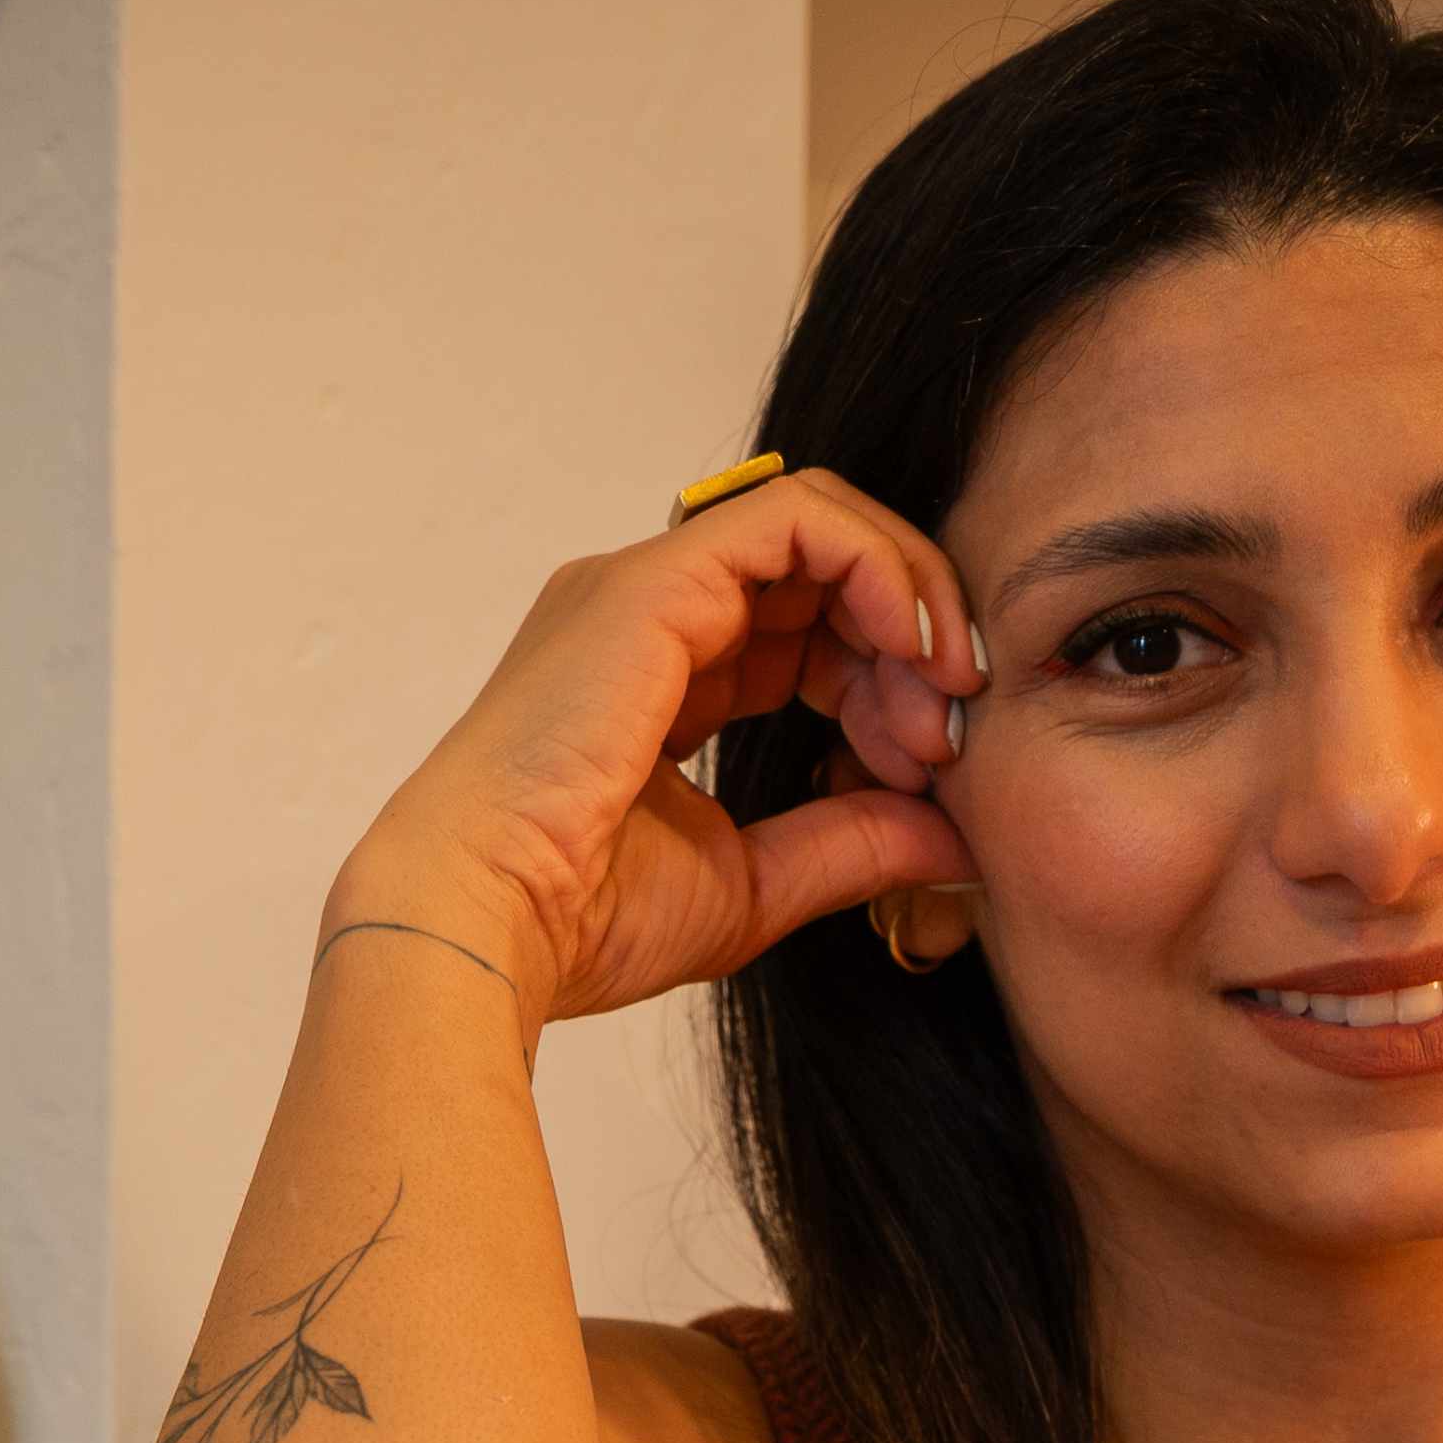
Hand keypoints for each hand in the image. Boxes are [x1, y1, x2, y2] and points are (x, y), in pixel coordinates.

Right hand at [326, 467, 981, 1029]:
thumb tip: (955, 839)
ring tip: (943, 692)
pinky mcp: (656, 582)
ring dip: (908, 596)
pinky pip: (797, 518)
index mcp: (662, 674)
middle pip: (824, 571)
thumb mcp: (755, 883)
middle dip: (912, 641)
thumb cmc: (580, 921)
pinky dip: (877, 563)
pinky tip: (914, 642)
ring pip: (820, 523)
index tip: (930, 771)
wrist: (487, 925)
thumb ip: (852, 844)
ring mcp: (649, 588)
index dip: (888, 683)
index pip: (808, 633)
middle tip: (947, 737)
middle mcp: (653, 616)